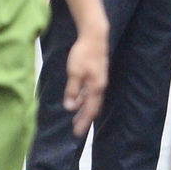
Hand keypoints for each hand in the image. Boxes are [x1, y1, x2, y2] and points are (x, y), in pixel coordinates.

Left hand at [62, 20, 107, 135]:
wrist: (95, 36)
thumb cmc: (84, 53)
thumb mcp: (75, 72)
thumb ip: (73, 90)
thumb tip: (70, 108)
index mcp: (96, 88)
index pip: (90, 110)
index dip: (84, 122)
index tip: (78, 133)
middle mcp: (100, 86)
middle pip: (93, 107)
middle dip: (85, 119)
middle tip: (77, 130)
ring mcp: (99, 80)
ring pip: (92, 100)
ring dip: (84, 110)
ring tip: (76, 118)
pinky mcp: (96, 75)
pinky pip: (91, 92)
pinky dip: (84, 99)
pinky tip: (78, 101)